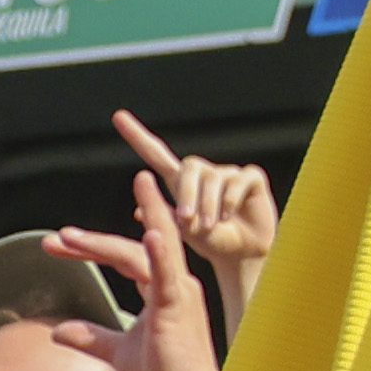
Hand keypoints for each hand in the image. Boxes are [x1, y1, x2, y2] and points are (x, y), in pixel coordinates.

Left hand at [28, 196, 220, 370]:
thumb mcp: (118, 351)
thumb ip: (91, 337)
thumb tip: (57, 331)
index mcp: (164, 289)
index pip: (125, 258)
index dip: (93, 248)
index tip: (57, 245)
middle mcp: (175, 283)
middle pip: (133, 247)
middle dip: (95, 238)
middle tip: (57, 235)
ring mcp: (178, 292)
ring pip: (140, 254)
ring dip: (104, 242)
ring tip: (71, 234)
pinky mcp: (177, 307)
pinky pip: (166, 275)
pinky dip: (159, 254)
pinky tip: (150, 234)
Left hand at [114, 115, 275, 306]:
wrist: (244, 254)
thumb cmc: (212, 243)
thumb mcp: (182, 235)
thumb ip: (165, 220)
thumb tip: (139, 210)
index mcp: (180, 184)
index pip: (156, 154)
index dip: (137, 135)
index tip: (118, 117)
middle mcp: (204, 173)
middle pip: (189, 167)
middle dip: (186, 193)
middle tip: (186, 219)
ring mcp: (228, 173)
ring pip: (214, 179)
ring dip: (209, 205)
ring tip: (212, 225)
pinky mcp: (251, 177)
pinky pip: (238, 182)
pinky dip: (230, 202)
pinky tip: (231, 215)